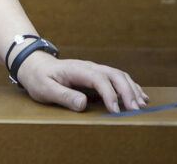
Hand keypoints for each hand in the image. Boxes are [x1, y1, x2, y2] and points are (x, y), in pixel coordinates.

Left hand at [15, 52, 148, 112]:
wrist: (34, 66)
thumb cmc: (39, 78)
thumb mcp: (45, 88)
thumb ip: (63, 95)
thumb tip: (83, 103)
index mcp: (76, 69)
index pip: (98, 79)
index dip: (109, 94)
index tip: (116, 111)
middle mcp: (89, 67)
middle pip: (114, 75)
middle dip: (127, 92)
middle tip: (135, 110)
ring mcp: (94, 69)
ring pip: (119, 75)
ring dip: (132, 89)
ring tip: (142, 105)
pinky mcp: (97, 75)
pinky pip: (118, 78)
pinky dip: (131, 86)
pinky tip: (140, 97)